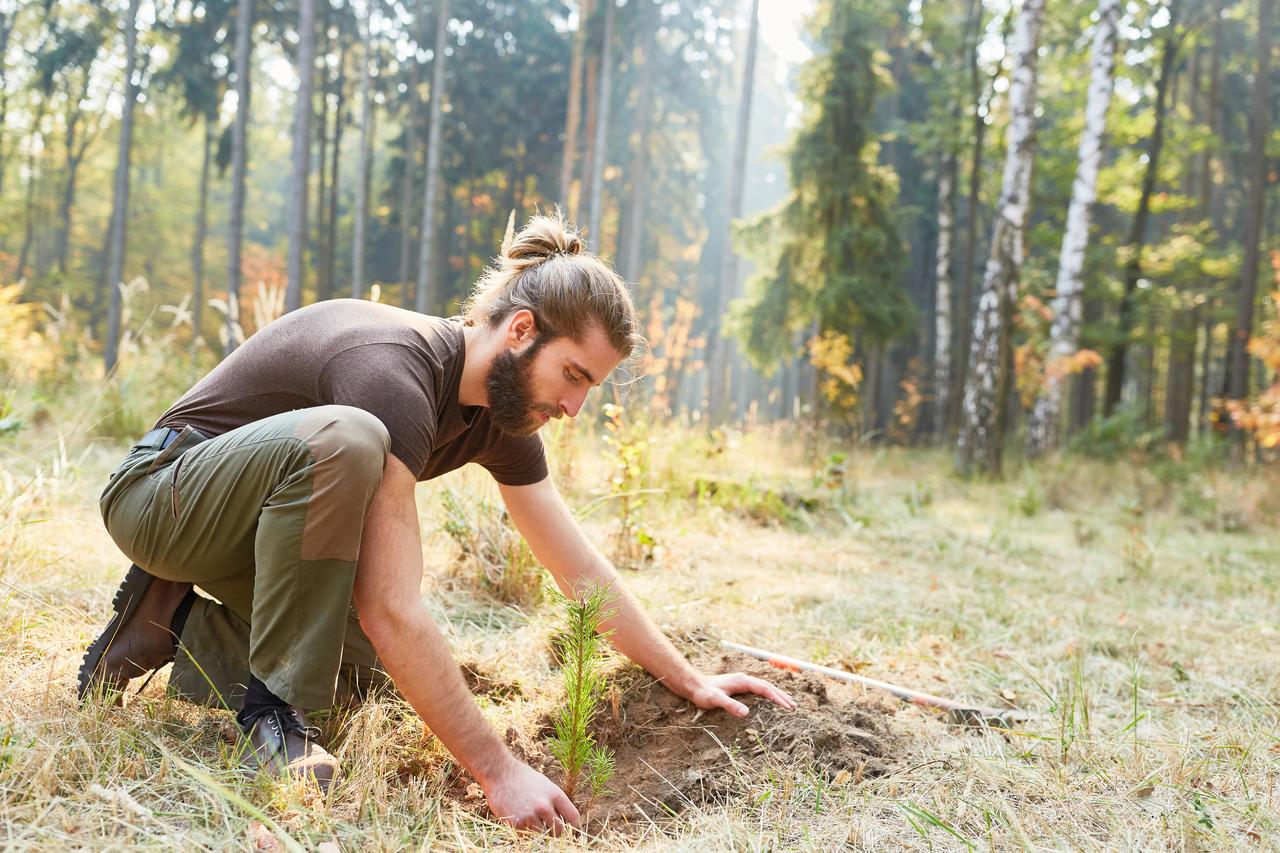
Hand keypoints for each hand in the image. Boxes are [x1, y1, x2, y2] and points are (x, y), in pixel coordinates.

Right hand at [481, 757, 580, 835]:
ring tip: (530, 819)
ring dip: (538, 830)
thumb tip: (564, 819)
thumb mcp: (545, 785)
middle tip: (550, 831)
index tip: (572, 830)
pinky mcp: (517, 823)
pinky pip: (525, 835)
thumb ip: (555, 801)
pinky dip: (524, 830)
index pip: (573, 817)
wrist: (500, 773)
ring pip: (542, 835)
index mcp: (555, 795)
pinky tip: (518, 817)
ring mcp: (530, 816)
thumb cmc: (523, 778)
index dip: (574, 827)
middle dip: (556, 833)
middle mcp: (545, 806)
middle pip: (559, 831)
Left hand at [684, 671, 798, 717]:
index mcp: (743, 681)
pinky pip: (759, 690)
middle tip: (794, 707)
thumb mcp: (715, 700)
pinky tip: (771, 701)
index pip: (765, 689)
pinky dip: (769, 695)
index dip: (777, 698)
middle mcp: (745, 679)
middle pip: (768, 686)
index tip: (788, 708)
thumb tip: (746, 713)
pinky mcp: (740, 686)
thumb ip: (730, 705)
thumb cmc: (703, 693)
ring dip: (777, 695)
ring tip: (789, 703)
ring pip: (765, 687)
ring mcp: (743, 682)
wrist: (693, 685)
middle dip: (782, 696)